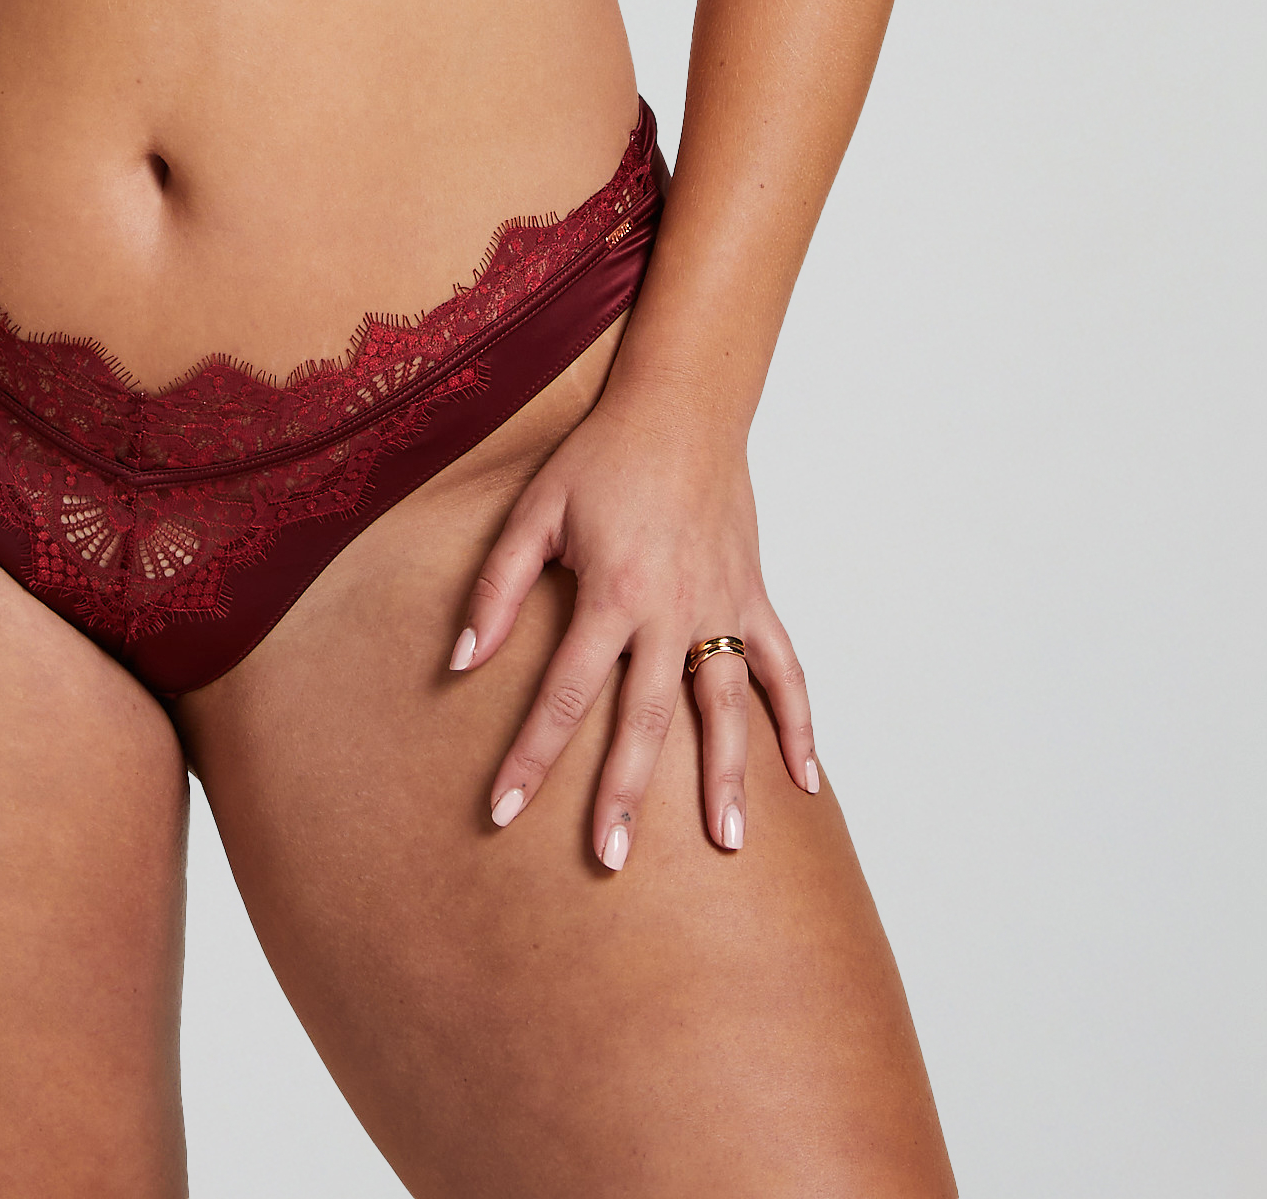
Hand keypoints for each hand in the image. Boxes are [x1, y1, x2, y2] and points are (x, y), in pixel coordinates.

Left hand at [447, 397, 817, 867]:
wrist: (681, 407)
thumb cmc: (600, 457)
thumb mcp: (534, 511)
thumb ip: (497, 589)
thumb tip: (460, 661)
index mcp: (612, 590)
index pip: (565, 694)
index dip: (530, 757)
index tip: (503, 813)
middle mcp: (672, 608)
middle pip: (647, 719)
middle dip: (624, 794)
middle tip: (609, 859)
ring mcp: (722, 607)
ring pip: (727, 707)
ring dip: (728, 777)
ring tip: (728, 844)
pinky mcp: (754, 598)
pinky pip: (784, 670)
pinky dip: (802, 724)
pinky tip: (806, 782)